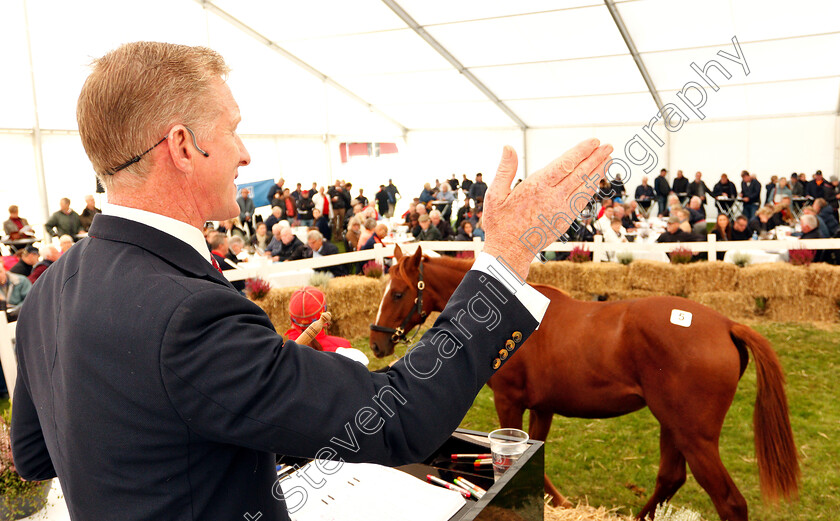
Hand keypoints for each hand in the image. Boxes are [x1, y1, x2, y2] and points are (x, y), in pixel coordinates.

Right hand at [482, 139, 612, 280]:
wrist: (509, 252)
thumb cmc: (500, 223)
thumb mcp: (495, 195)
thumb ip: (505, 170)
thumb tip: (508, 147)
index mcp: (537, 188)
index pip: (565, 164)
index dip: (581, 152)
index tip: (593, 142)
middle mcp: (553, 198)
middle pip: (580, 174)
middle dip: (596, 158)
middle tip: (608, 146)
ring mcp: (562, 210)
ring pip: (585, 187)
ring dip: (598, 172)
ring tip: (608, 159)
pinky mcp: (565, 220)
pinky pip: (582, 201)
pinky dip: (591, 188)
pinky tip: (595, 181)